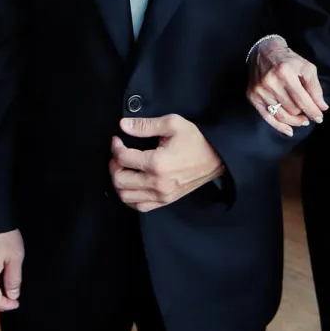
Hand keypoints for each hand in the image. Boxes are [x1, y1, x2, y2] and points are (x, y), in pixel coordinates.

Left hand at [110, 115, 224, 211]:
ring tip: (123, 168)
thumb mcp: (173, 124)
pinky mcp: (165, 201)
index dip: (115, 147)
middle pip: (119, 180)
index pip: (123, 158)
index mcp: (157, 163)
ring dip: (119, 181)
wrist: (216, 158)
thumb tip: (124, 125)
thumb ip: (145, 125)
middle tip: (118, 154)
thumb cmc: (195, 140)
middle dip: (114, 165)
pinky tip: (131, 184)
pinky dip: (129, 197)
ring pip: (125, 196)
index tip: (117, 139)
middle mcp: (157, 183)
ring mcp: (161, 195)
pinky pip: (139, 206)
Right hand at [247, 36, 326, 135]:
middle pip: (292, 109)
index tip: (319, 117)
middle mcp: (270, 82)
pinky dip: (279, 126)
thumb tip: (322, 107)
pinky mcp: (252, 96)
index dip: (313, 111)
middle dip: (304, 113)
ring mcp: (260, 90)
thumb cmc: (288, 60)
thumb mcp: (306, 67)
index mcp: (285, 73)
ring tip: (302, 120)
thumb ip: (315, 88)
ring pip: (281, 115)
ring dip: (294, 121)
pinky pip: (267, 117)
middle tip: (308, 113)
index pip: (302, 100)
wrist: (264, 51)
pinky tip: (289, 130)